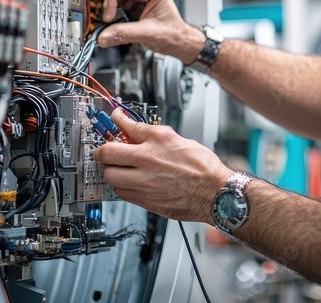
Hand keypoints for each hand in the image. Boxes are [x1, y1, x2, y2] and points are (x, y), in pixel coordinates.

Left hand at [94, 109, 232, 222]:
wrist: (216, 193)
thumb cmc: (203, 168)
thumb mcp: (180, 140)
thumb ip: (153, 135)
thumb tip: (137, 129)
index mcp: (158, 140)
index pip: (127, 125)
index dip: (116, 121)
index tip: (113, 119)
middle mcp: (148, 159)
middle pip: (108, 153)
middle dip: (104, 152)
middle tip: (108, 151)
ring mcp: (144, 181)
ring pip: (110, 176)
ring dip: (112, 172)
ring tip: (121, 169)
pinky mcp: (145, 200)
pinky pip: (121, 193)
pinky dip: (122, 187)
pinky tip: (131, 183)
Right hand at [97, 0, 203, 64]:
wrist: (179, 42)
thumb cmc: (172, 35)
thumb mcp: (147, 34)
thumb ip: (123, 34)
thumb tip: (103, 36)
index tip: (109, 16)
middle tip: (110, 8)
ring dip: (115, 0)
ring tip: (116, 15)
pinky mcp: (140, 0)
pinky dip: (117, 6)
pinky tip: (121, 18)